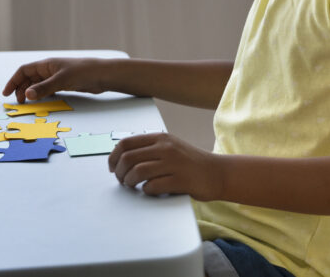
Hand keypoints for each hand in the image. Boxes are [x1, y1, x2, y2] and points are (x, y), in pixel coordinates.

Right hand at [1, 58, 107, 102]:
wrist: (103, 75)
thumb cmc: (83, 72)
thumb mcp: (62, 80)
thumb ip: (44, 88)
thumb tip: (27, 95)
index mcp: (46, 64)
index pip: (24, 71)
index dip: (13, 81)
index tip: (6, 94)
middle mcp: (50, 69)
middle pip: (29, 78)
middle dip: (21, 89)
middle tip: (19, 102)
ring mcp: (57, 77)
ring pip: (38, 85)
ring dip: (31, 93)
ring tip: (27, 103)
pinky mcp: (64, 84)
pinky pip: (48, 89)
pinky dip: (42, 95)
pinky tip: (41, 102)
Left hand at [108, 132, 222, 200]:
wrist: (218, 172)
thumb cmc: (191, 163)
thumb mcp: (171, 147)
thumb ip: (150, 148)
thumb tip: (122, 157)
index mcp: (161, 138)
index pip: (126, 143)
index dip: (113, 157)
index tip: (111, 167)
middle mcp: (166, 148)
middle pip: (128, 158)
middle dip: (119, 172)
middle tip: (121, 180)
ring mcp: (173, 163)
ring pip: (137, 172)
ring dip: (129, 182)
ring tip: (132, 186)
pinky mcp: (180, 180)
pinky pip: (152, 186)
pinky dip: (146, 191)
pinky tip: (150, 191)